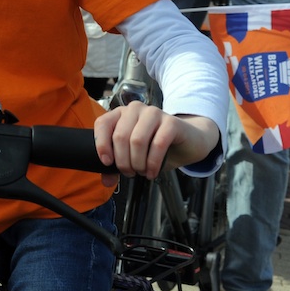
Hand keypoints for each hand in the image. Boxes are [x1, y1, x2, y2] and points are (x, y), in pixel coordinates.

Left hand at [93, 102, 220, 186]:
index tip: (107, 162)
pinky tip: (153, 171)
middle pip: (120, 137)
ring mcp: (154, 113)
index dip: (101, 145)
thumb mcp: (133, 154)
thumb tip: (107, 181)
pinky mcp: (171, 122)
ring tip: (142, 172)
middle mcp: (135, 109)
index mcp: (121, 113)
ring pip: (137, 141)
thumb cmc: (157, 146)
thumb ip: (118, 164)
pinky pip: (158, 144)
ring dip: (138, 163)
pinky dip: (153, 163)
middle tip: (129, 173)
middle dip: (123, 161)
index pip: (103, 124)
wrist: (189, 141)